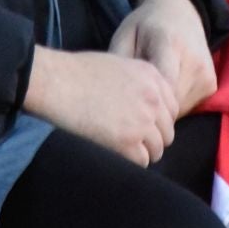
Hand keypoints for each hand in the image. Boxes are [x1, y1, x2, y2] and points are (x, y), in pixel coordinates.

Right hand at [22, 47, 175, 164]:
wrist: (57, 82)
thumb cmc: (76, 71)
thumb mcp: (119, 65)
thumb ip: (138, 83)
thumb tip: (141, 104)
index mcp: (152, 77)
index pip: (172, 108)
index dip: (158, 120)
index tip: (144, 126)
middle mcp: (153, 99)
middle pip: (167, 131)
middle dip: (153, 138)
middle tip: (133, 142)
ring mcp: (143, 121)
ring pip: (158, 149)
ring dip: (143, 152)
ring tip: (123, 151)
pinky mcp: (128, 142)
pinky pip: (141, 161)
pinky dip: (131, 162)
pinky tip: (116, 155)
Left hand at [110, 0, 216, 116]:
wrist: (181, 12)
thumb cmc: (145, 25)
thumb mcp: (125, 35)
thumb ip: (121, 65)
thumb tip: (116, 97)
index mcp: (169, 43)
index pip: (160, 85)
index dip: (141, 101)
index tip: (126, 103)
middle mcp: (194, 61)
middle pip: (169, 103)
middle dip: (149, 107)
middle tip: (133, 99)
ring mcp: (206, 74)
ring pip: (179, 109)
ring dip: (161, 109)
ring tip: (148, 93)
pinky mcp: (211, 85)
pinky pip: (188, 107)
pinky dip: (173, 105)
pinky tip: (163, 91)